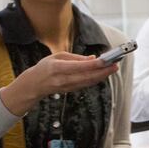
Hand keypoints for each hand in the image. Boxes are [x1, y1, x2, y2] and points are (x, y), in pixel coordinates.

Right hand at [1, 52, 117, 114]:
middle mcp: (63, 79)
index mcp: (57, 68)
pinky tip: (104, 74)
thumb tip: (93, 58)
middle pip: (86, 76)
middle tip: (115, 64)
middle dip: (103, 71)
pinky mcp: (70, 91)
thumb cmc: (45, 67)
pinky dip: (96, 79)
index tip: (105, 60)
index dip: (93, 64)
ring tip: (113, 67)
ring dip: (102, 76)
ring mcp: (67, 87)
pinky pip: (86, 85)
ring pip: (88, 82)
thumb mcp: (57, 56)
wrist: (33, 85)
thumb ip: (76, 57)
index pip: (78, 67)